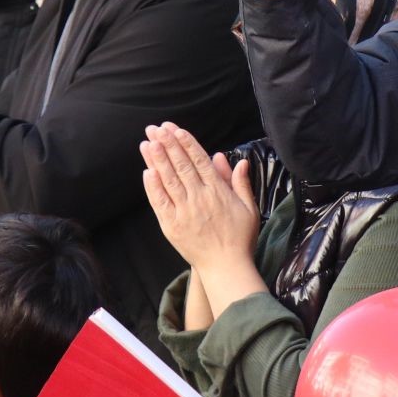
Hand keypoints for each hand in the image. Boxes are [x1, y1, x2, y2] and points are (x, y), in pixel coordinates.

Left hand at [140, 123, 264, 309]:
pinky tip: (147, 171)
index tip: (176, 129)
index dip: (186, 144)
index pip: (200, 161)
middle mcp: (199, 199)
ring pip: (168, 180)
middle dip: (168, 145)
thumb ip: (241, 183)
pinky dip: (153, 187)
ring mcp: (184, 212)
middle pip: (181, 166)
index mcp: (218, 192)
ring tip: (148, 142)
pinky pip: (160, 203)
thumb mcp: (249, 208)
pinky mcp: (172, 226)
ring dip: (157, 160)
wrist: (226, 267)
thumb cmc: (240, 238)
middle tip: (156, 128)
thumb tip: (236, 160)